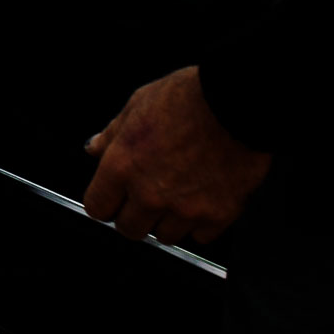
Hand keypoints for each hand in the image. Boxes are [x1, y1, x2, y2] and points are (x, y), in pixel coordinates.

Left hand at [82, 66, 269, 244]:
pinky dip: (200, 223)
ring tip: (179, 193)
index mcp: (123, 165)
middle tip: (146, 196)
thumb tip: (95, 148)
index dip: (104, 202)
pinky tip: (203, 198)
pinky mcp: (218, 215)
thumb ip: (113, 134)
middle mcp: (150, 193)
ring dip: (167, 220)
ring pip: (165, 236)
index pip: (97, 207)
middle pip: (129, 229)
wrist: (238, 102)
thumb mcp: (138, 104)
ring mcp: (185, 209)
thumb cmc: (189, 97)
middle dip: (133, 215)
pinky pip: (200, 236)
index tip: (112, 199)